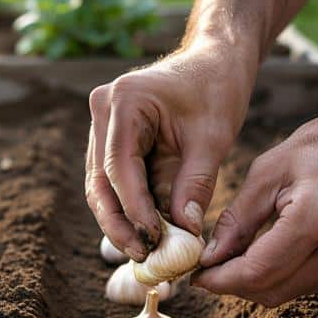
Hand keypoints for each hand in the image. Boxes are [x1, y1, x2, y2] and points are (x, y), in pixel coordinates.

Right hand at [86, 42, 255, 260]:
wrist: (215, 61)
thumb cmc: (217, 89)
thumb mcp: (213, 138)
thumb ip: (195, 185)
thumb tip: (184, 232)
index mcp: (124, 101)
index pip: (119, 167)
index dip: (134, 209)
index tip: (153, 239)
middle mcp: (102, 110)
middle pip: (100, 181)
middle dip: (119, 223)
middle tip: (142, 256)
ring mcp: (102, 125)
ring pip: (102, 186)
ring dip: (121, 221)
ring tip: (145, 252)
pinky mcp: (111, 139)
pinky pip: (113, 181)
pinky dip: (129, 207)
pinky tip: (146, 233)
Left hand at [194, 108, 317, 305]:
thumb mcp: (268, 171)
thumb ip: (238, 220)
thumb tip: (209, 259)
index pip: (259, 270)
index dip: (222, 280)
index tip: (197, 275)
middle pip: (273, 290)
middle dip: (236, 284)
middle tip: (212, 268)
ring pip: (291, 292)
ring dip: (260, 280)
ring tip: (241, 255)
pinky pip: (312, 284)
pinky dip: (287, 274)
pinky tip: (279, 248)